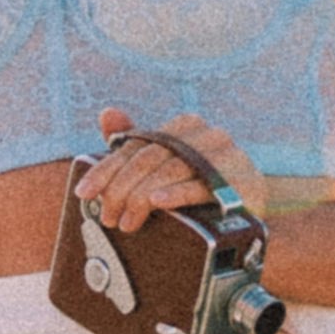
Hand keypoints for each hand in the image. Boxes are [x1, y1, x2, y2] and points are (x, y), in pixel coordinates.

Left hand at [83, 109, 263, 235]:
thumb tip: (107, 113)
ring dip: (142, 197)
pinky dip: (177, 193)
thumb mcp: (165, 164)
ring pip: (170, 170)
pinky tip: (158, 202)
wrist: (250, 209)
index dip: (105, 169)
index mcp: (183, 125)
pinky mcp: (241, 178)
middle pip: (150, 158)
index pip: (135, 145)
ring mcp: (225, 153)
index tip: (84, 192)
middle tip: (107, 216)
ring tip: (125, 220)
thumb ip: (135, 140)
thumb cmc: (202, 185)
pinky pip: (202, 185)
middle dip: (121, 189)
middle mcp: (205, 133)